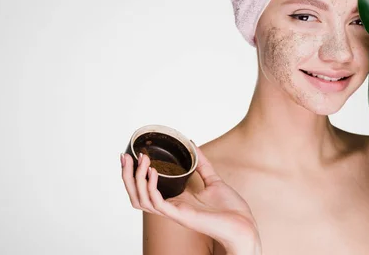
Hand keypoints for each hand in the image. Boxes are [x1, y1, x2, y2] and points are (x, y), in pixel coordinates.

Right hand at [121, 143, 261, 254]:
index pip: (144, 190)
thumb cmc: (230, 209)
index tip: (130, 155)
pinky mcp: (180, 215)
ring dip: (136, 179)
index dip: (133, 175)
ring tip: (141, 159)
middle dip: (127, 176)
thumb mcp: (213, 180)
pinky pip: (157, 203)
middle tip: (125, 157)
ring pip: (141, 200)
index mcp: (175, 200)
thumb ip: (202, 164)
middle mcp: (170, 207)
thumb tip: (193, 144)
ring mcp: (174, 212)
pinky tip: (153, 170)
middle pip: (136, 195)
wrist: (243, 224)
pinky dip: (151, 186)